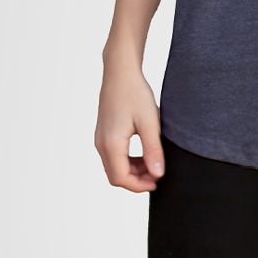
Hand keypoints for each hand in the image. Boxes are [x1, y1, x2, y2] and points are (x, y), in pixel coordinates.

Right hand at [94, 61, 164, 191]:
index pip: (121, 178)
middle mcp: (101, 144)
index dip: (139, 185)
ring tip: (152, 164)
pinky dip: (127, 161)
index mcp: (111, 143)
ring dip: (132, 171)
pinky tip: (143, 154)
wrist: (120, 72)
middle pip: (115, 176)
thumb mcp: (149, 122)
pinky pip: (113, 156)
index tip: (157, 181)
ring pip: (114, 167)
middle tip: (157, 175)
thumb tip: (158, 174)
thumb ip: (153, 150)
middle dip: (136, 180)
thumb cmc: (135, 93)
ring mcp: (100, 139)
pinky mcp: (103, 134)